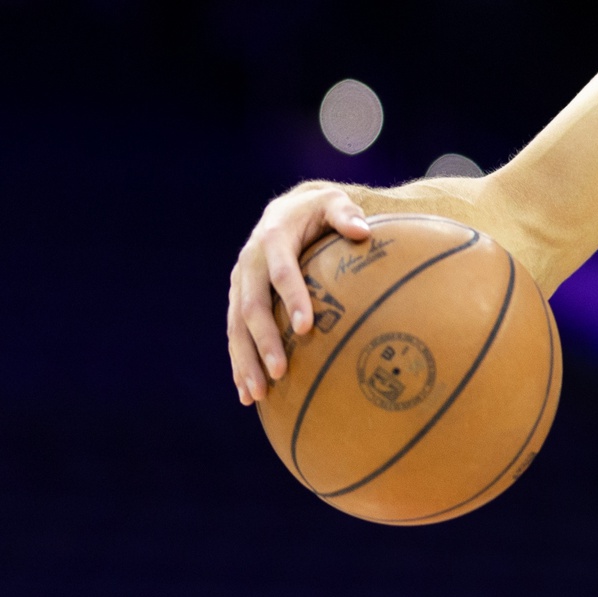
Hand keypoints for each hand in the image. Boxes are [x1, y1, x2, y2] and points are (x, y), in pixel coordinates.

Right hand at [226, 183, 370, 404]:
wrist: (285, 209)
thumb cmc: (318, 210)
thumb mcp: (333, 201)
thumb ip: (346, 214)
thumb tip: (362, 231)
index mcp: (272, 239)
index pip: (282, 273)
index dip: (292, 298)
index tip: (306, 327)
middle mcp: (249, 262)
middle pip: (252, 306)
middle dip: (264, 341)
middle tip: (280, 371)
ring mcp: (239, 283)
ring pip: (236, 326)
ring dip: (245, 361)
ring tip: (257, 394)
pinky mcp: (237, 298)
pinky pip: (234, 334)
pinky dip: (238, 363)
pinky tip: (246, 394)